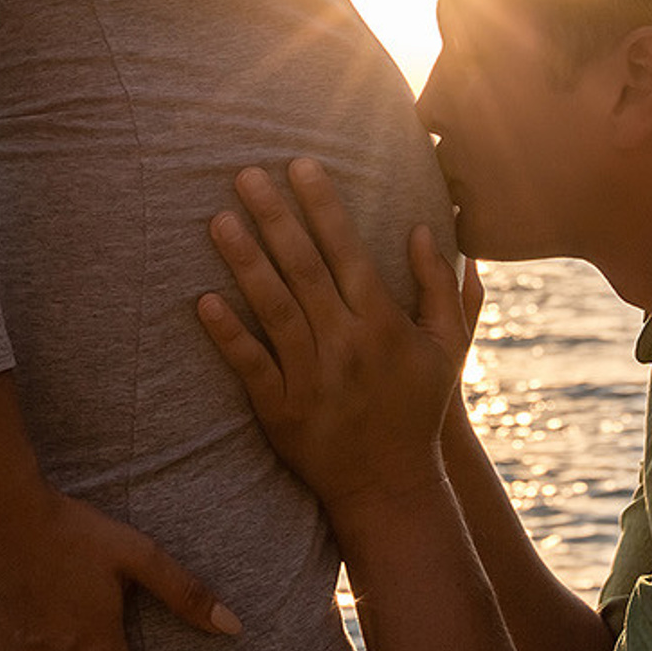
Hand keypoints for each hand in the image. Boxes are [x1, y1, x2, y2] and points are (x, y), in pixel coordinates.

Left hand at [198, 160, 475, 524]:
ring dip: (245, 262)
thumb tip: (426, 227)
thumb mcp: (448, 345)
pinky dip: (228, 333)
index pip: (348, 250)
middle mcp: (346, 344)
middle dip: (275, 217)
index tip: (300, 164)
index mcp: (383, 322)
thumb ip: (440, 285)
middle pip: (304, 269)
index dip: (323, 205)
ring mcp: (311, 378)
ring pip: (273, 308)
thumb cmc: (420, 408)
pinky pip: (251, 365)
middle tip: (245, 173)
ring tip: (218, 219)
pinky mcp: (282, 411)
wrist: (392, 486)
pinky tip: (203, 300)